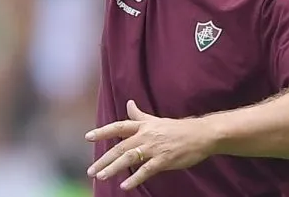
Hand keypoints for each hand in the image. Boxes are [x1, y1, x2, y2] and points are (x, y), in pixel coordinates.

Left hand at [85, 100, 215, 190]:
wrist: (200, 134)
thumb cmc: (177, 128)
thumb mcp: (156, 120)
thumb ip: (139, 116)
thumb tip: (128, 104)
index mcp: (143, 126)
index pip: (119, 127)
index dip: (103, 131)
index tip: (88, 137)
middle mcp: (146, 135)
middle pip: (120, 147)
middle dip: (104, 159)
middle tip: (91, 170)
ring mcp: (155, 148)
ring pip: (130, 158)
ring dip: (114, 168)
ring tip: (102, 177)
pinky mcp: (164, 160)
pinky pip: (146, 170)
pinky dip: (135, 178)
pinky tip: (125, 185)